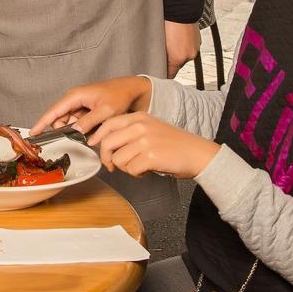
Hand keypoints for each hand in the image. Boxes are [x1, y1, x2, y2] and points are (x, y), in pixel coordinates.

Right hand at [30, 76, 151, 137]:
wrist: (131, 90)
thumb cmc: (119, 95)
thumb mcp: (105, 111)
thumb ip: (88, 121)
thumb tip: (74, 131)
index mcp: (75, 96)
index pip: (53, 111)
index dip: (42, 123)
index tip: (32, 133)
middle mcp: (74, 100)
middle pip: (61, 120)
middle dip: (68, 130)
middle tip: (84, 135)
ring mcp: (79, 106)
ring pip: (70, 124)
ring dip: (79, 131)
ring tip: (96, 128)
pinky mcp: (85, 111)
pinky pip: (79, 124)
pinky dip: (85, 129)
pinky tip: (97, 128)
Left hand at [89, 113, 219, 179]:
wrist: (198, 153)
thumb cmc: (174, 144)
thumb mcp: (151, 128)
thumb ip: (130, 132)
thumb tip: (106, 145)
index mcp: (139, 117)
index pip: (108, 124)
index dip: (98, 137)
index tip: (94, 146)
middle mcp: (140, 126)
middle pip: (108, 143)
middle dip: (107, 158)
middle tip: (113, 166)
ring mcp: (145, 141)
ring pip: (118, 159)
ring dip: (125, 168)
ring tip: (139, 166)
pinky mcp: (150, 157)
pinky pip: (130, 170)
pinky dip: (136, 174)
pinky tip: (147, 170)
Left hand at [164, 21, 199, 77]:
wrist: (180, 8)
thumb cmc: (166, 22)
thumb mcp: (160, 42)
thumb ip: (161, 54)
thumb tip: (159, 60)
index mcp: (178, 58)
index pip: (171, 74)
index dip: (164, 73)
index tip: (159, 70)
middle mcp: (189, 56)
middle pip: (178, 65)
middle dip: (171, 61)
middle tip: (163, 53)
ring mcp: (195, 48)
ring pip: (185, 56)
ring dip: (178, 52)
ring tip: (171, 42)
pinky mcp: (198, 41)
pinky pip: (190, 48)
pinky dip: (184, 45)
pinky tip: (178, 37)